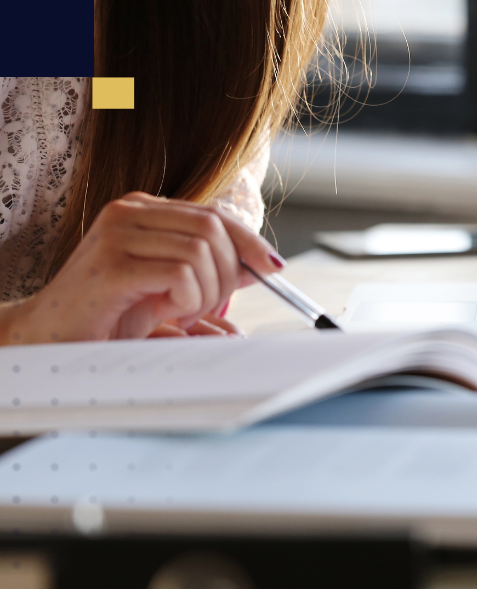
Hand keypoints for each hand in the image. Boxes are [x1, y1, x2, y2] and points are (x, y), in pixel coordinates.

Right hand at [1, 192, 281, 343]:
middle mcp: (128, 212)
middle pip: (213, 229)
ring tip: (179, 310)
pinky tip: (164, 310)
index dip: (249, 241)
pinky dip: (187, 299)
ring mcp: (117, 235)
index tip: (272, 267)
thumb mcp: (170, 288)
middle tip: (204, 306)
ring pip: (201, 251)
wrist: (51, 337)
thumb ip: (210, 271)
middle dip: (226, 274)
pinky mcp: (112, 266)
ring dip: (205, 292)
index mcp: (143, 210)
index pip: (214, 214)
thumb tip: (261, 265)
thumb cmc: (110, 314)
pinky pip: (180, 274)